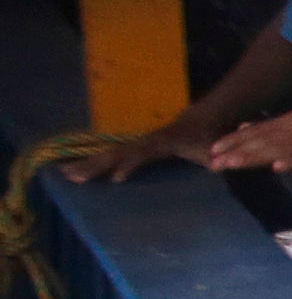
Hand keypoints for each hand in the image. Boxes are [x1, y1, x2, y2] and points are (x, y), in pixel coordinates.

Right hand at [62, 121, 215, 180]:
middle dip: (96, 166)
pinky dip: (94, 163)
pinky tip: (78, 171)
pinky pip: (112, 156)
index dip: (130, 165)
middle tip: (74, 178)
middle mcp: (144, 142)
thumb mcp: (211, 150)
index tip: (116, 178)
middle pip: (117, 154)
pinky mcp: (134, 147)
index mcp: (161, 144)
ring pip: (109, 154)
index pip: (142, 154)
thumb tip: (218, 166)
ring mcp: (137, 144)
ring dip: (88, 164)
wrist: (200, 120)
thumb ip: (214, 158)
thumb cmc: (206, 139)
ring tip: (66, 174)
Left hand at [205, 110, 291, 175]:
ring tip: (231, 165)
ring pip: (278, 147)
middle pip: (263, 139)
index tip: (213, 150)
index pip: (259, 130)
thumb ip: (279, 130)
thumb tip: (246, 127)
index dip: (235, 140)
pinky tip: (277, 167)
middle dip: (236, 150)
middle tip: (213, 162)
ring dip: (253, 156)